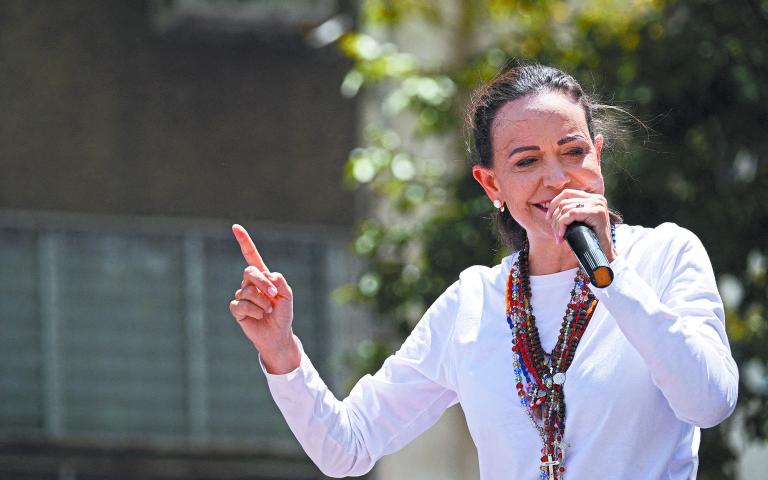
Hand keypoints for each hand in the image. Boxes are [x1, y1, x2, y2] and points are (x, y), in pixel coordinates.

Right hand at [229, 224, 299, 372]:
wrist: (278, 335)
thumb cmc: (283, 314)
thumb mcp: (288, 297)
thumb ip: (281, 283)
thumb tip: (269, 274)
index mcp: (263, 276)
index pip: (251, 256)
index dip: (244, 241)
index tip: (235, 227)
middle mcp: (250, 283)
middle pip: (249, 272)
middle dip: (263, 283)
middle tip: (274, 294)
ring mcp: (242, 296)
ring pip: (247, 291)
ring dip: (262, 303)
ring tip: (267, 311)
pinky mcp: (237, 309)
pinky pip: (242, 305)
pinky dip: (254, 312)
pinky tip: (258, 317)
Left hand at [545, 189, 616, 261]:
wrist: (604, 254)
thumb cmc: (589, 239)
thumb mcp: (579, 222)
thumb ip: (570, 212)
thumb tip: (548, 210)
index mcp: (592, 198)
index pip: (567, 193)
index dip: (554, 204)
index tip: (548, 218)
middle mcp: (596, 198)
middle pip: (564, 202)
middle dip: (555, 219)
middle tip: (556, 234)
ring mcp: (598, 204)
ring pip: (566, 209)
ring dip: (558, 225)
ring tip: (559, 237)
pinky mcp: (597, 212)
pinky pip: (572, 214)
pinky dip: (563, 225)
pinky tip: (562, 236)